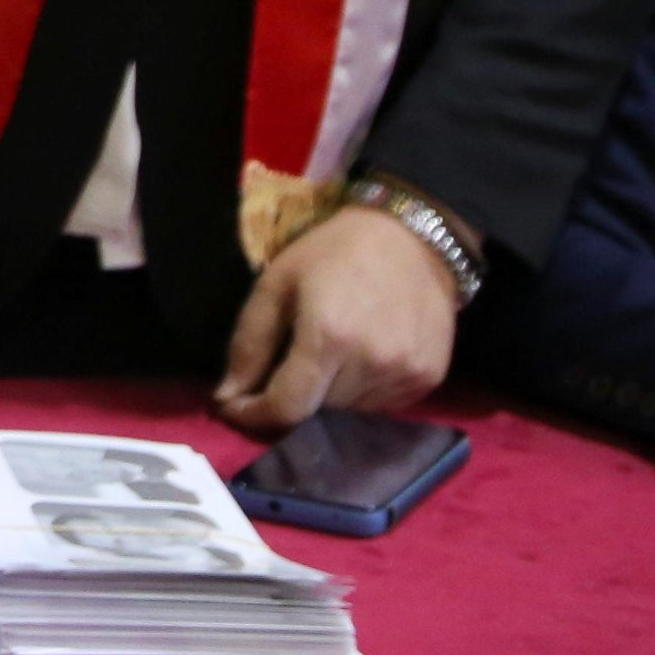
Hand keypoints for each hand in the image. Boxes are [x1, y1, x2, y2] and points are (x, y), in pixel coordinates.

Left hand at [214, 205, 461, 433]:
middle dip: (290, 398)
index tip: (233, 407)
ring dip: (327, 397)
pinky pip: (382, 406)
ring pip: (349, 413)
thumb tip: (226, 397)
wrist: (413, 237)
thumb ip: (249, 343)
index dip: (253, 416)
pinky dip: (360, 393)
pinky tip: (358, 359)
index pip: (286, 408)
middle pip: (316, 412)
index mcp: (329, 337)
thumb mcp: (276, 284)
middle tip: (282, 369)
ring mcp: (406, 374)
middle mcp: (372, 363)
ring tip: (326, 358)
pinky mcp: (429, 379)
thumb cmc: (333, 253)